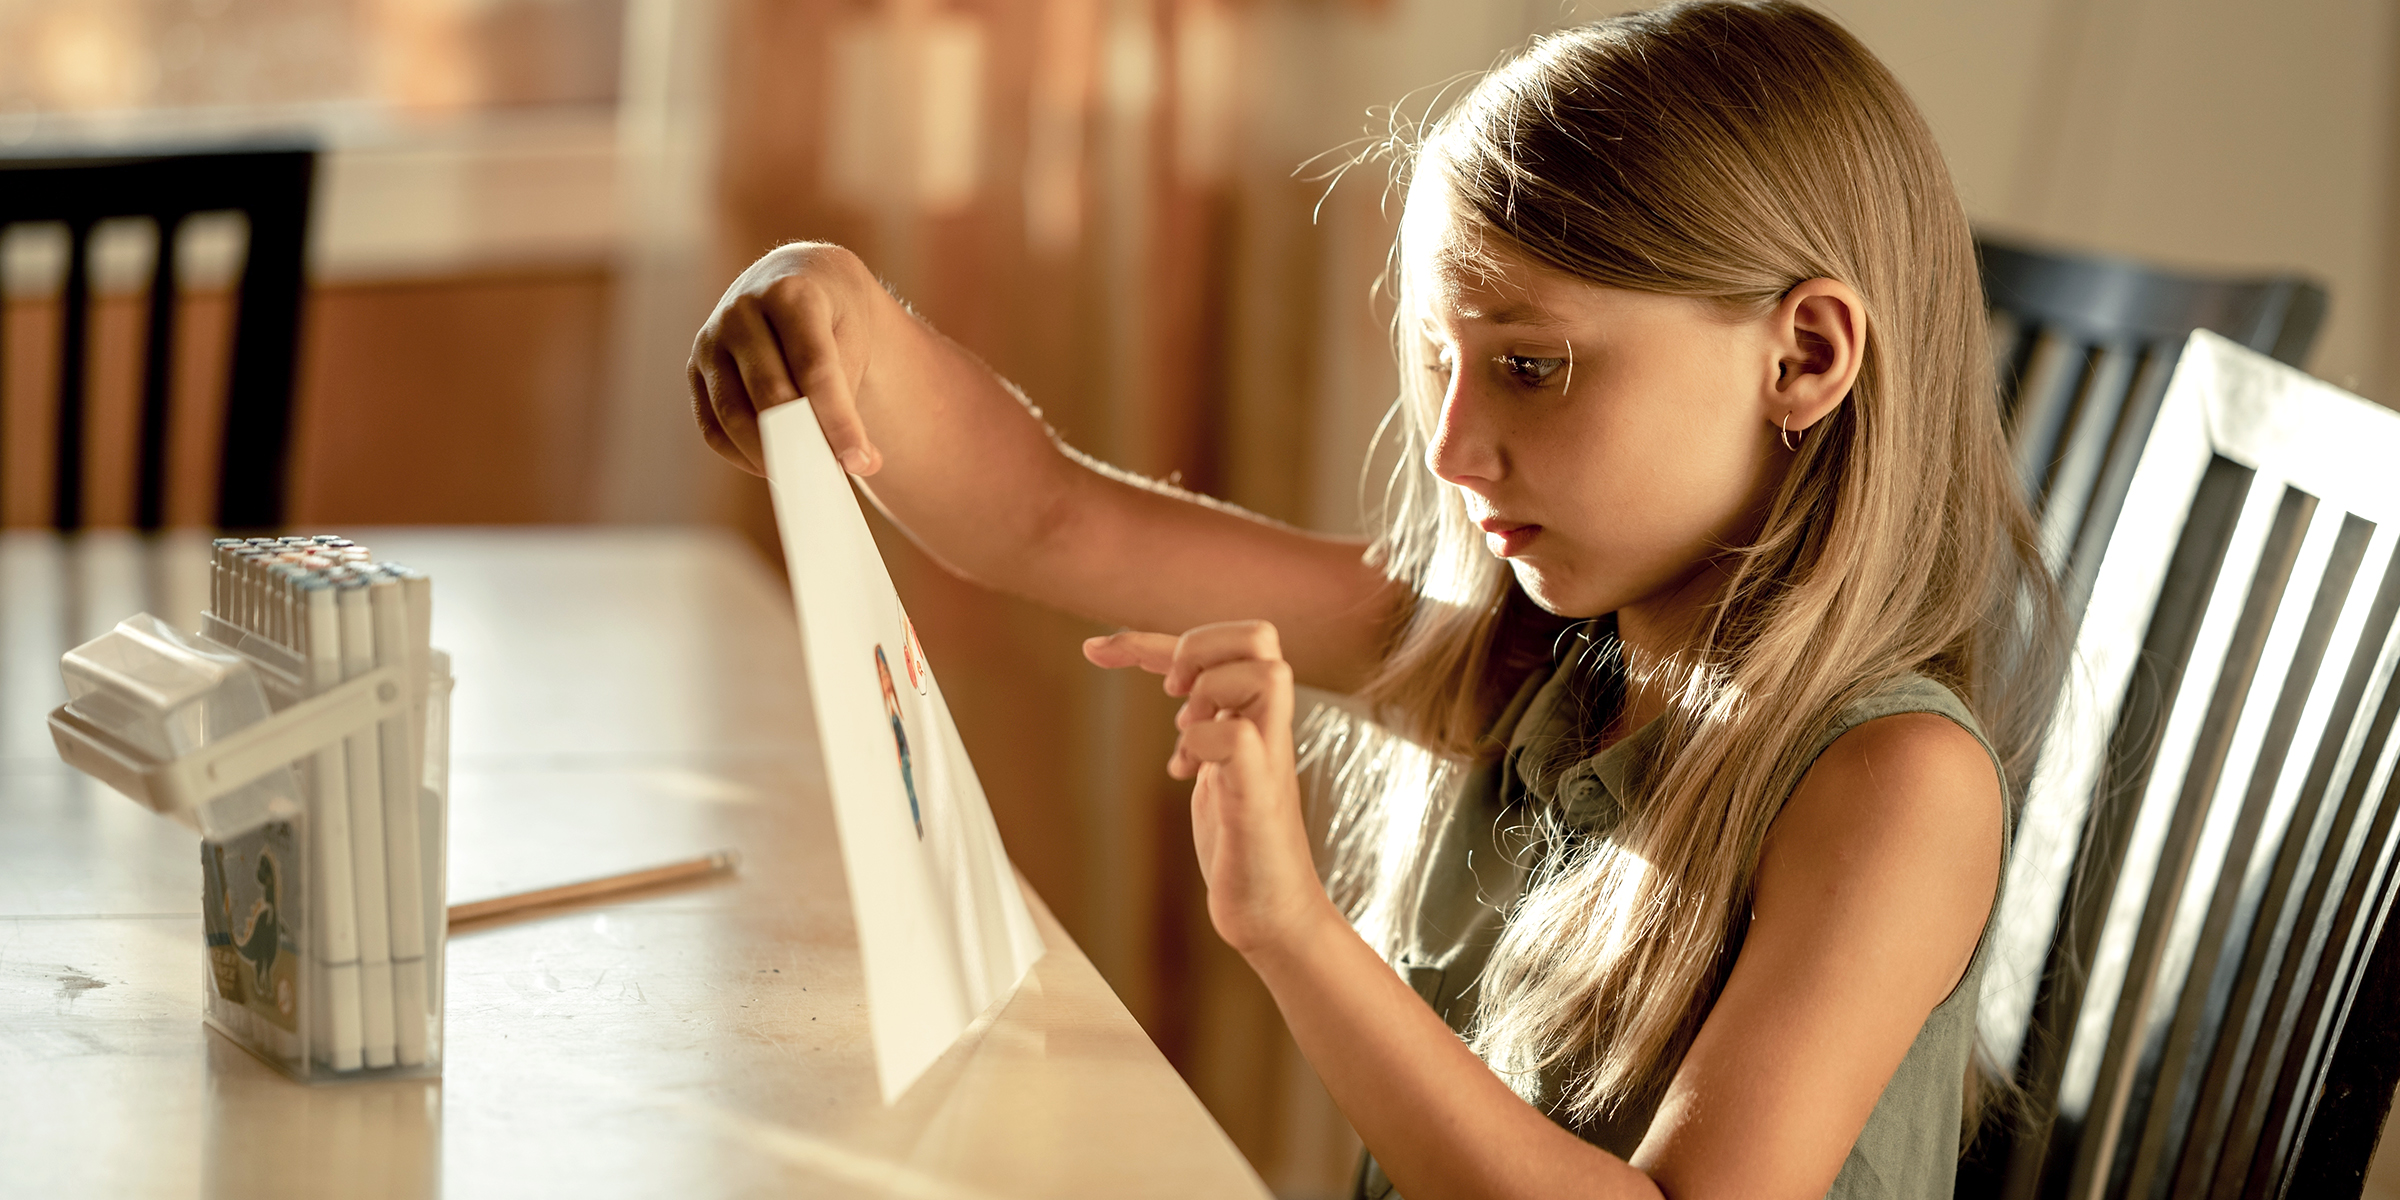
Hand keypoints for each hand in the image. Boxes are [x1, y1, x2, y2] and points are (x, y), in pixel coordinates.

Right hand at [687, 242, 884, 476]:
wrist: (795, 279)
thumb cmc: (832, 317)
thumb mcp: (853, 338)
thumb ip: (843, 392)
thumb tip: (847, 460)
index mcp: (791, 292)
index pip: (814, 367)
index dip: (837, 420)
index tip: (860, 461)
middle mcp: (742, 310)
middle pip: (770, 393)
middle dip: (804, 443)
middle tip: (833, 477)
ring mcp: (712, 339)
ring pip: (734, 415)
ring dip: (771, 456)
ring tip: (807, 475)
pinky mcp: (695, 367)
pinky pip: (712, 426)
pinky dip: (742, 456)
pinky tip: (774, 465)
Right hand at [1084, 622, 1337, 956]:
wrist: (1273, 918)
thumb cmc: (1267, 876)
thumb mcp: (1251, 818)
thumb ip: (1240, 760)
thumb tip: (1209, 725)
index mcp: (1272, 733)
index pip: (1261, 659)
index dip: (1215, 674)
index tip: (1186, 714)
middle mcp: (1261, 728)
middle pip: (1248, 640)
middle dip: (1196, 645)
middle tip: (1171, 685)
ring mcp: (1243, 742)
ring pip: (1215, 670)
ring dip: (1173, 663)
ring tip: (1138, 677)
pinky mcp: (1225, 762)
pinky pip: (1199, 711)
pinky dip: (1168, 708)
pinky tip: (1170, 756)